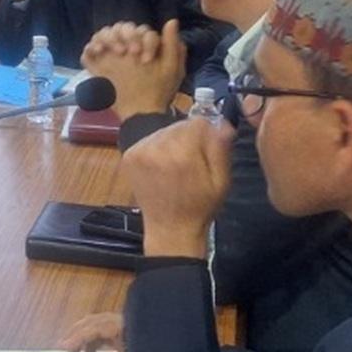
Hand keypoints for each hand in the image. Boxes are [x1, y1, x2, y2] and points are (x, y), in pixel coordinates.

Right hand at [58, 312, 125, 351]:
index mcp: (122, 325)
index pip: (94, 327)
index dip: (77, 336)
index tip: (64, 346)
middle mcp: (121, 320)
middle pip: (93, 322)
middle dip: (76, 334)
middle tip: (65, 348)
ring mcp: (123, 323)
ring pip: (97, 325)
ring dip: (84, 337)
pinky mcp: (126, 330)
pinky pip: (104, 330)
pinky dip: (94, 339)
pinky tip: (91, 351)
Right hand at [81, 19, 185, 120]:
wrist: (141, 112)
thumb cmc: (159, 91)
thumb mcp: (172, 68)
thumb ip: (173, 44)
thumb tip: (172, 20)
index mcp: (144, 45)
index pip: (141, 30)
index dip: (144, 40)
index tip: (146, 59)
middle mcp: (126, 47)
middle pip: (121, 27)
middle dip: (127, 35)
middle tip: (132, 53)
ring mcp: (110, 55)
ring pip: (104, 33)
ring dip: (110, 37)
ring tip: (118, 52)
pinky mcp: (96, 65)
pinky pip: (88, 50)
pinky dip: (91, 47)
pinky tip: (100, 52)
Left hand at [122, 117, 235, 257]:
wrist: (170, 228)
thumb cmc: (199, 206)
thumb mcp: (221, 180)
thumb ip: (220, 148)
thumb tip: (222, 122)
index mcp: (182, 154)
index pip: (197, 123)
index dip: (207, 133)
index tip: (208, 148)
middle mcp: (157, 148)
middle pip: (179, 125)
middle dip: (189, 138)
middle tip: (193, 160)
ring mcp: (139, 151)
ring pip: (163, 131)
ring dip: (172, 141)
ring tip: (177, 165)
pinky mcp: (129, 155)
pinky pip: (149, 140)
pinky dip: (157, 148)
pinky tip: (162, 166)